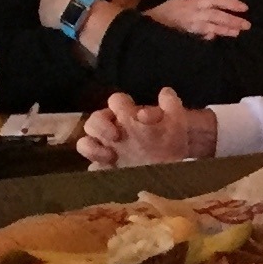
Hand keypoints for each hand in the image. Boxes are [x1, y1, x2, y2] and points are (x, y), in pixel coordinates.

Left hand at [38, 0, 97, 29]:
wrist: (78, 12)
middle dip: (59, 1)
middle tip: (71, 7)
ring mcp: (42, 7)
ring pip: (49, 9)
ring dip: (57, 12)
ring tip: (69, 17)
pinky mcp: (44, 19)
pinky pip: (50, 21)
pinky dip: (56, 22)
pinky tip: (66, 24)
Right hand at [80, 88, 220, 167]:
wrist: (172, 172)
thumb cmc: (172, 144)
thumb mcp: (178, 123)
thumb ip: (172, 105)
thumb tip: (164, 92)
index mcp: (127, 115)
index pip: (116, 101)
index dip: (121, 105)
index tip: (136, 118)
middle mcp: (113, 131)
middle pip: (93, 119)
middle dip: (100, 125)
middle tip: (116, 137)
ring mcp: (106, 150)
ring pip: (84, 143)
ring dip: (91, 147)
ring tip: (110, 156)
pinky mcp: (105, 171)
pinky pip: (91, 169)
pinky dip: (96, 169)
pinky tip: (109, 171)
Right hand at [145, 0, 251, 40]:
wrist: (156, 16)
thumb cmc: (176, 5)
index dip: (232, 3)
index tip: (245, 7)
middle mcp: (197, 10)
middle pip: (218, 14)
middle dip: (233, 20)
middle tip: (247, 24)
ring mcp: (192, 22)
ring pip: (212, 26)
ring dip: (225, 30)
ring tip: (238, 33)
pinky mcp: (188, 32)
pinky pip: (201, 35)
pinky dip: (210, 36)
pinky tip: (218, 37)